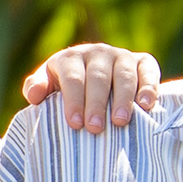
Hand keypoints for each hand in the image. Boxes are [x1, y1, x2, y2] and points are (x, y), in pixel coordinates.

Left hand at [20, 42, 161, 134]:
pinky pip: (148, 71)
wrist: (100, 81)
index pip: (72, 77)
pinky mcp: (143, 62)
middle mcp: (97, 53)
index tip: (75, 124)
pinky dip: (148, 87)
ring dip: (122, 98)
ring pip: (123, 75)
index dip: (74, 99)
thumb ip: (37, 88)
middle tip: (95, 128)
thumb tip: (34, 96)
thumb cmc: (69, 91)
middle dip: (96, 103)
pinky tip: (145, 106)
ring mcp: (122, 56)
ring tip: (120, 121)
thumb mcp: (50, 87)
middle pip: (98, 77)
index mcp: (71, 58)